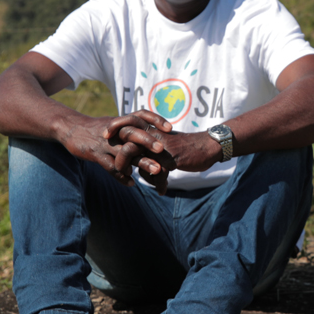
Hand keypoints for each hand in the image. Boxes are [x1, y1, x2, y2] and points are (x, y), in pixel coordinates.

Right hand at [52, 111, 167, 187]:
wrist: (71, 128)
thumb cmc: (97, 128)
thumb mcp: (115, 124)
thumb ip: (132, 128)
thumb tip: (152, 133)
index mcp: (122, 122)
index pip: (141, 115)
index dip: (156, 120)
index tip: (170, 128)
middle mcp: (115, 131)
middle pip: (133, 133)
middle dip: (148, 141)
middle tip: (162, 149)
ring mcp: (106, 143)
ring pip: (124, 153)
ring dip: (141, 162)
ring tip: (156, 171)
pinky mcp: (95, 154)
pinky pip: (109, 166)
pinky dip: (121, 175)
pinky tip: (131, 183)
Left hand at [104, 110, 223, 191]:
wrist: (207, 146)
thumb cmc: (185, 147)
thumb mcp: (165, 147)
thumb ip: (150, 153)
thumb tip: (140, 169)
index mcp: (152, 129)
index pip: (129, 122)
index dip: (116, 126)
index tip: (106, 137)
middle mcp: (155, 136)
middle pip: (128, 139)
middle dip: (119, 156)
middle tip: (117, 170)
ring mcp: (162, 148)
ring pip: (139, 158)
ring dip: (136, 173)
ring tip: (133, 181)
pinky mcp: (172, 159)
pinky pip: (158, 174)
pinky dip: (159, 183)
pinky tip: (161, 190)